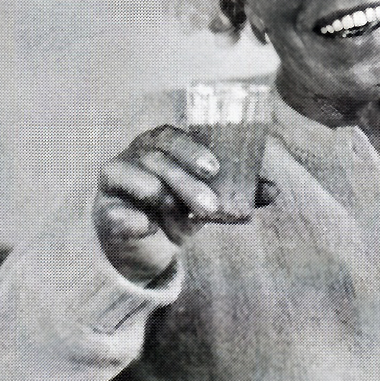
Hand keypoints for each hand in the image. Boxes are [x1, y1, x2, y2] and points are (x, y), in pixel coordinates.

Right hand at [93, 125, 269, 285]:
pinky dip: (130, 218)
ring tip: (181, 214)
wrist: (146, 244)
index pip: (172, 136)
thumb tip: (274, 190)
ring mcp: (116, 181)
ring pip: (131, 175)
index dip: (191, 149)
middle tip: (209, 207)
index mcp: (162, 145)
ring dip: (160, 193)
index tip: (213, 169)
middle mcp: (135, 155)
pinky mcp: (105, 211)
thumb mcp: (209, 202)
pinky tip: (147, 227)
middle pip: (156, 158)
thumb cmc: (179, 209)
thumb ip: (240, 193)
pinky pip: (113, 210)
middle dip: (184, 181)